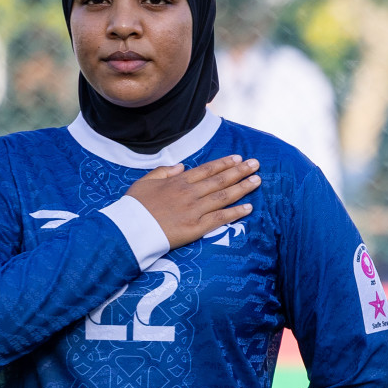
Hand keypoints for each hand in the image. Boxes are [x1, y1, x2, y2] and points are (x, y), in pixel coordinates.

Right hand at [126, 154, 259, 248]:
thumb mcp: (144, 182)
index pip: (207, 170)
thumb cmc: (134, 206)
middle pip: (220, 180)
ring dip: (243, 187)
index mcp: (178, 182)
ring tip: (257, 181)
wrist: (130, 229)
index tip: (238, 158)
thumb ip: (164, 171)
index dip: (224, 163)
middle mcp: (189, 193)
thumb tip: (181, 166)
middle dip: (240, 171)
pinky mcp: (196, 228)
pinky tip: (249, 207)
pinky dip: (236, 212)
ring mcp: (194, 210)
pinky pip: (220, 218)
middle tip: (256, 164)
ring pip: (224, 196)